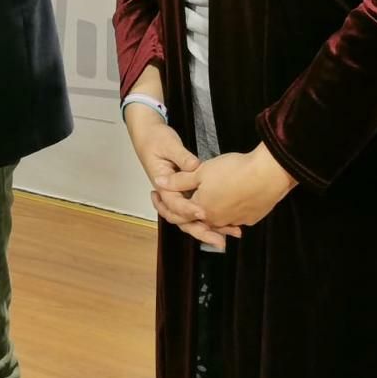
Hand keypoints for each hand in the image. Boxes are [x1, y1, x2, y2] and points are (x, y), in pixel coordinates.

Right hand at [124, 106, 239, 249]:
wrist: (148, 136)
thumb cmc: (156, 140)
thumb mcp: (169, 145)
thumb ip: (182, 157)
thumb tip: (194, 166)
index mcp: (162, 185)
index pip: (175, 203)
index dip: (189, 210)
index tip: (203, 213)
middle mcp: (170, 194)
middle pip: (184, 219)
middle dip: (202, 231)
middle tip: (219, 241)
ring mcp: (178, 194)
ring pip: (191, 217)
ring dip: (209, 228)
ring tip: (228, 235)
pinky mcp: (185, 191)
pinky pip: (197, 208)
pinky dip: (209, 217)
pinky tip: (226, 221)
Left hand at [161, 143, 297, 229]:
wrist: (268, 174)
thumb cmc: (232, 170)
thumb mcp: (201, 171)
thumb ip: (179, 180)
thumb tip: (158, 183)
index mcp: (201, 209)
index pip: (179, 213)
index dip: (169, 204)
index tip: (164, 196)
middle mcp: (216, 220)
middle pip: (199, 220)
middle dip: (190, 214)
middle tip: (187, 201)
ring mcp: (235, 221)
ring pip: (218, 221)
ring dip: (211, 216)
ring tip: (210, 204)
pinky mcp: (251, 218)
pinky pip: (236, 219)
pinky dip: (230, 214)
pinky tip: (232, 204)